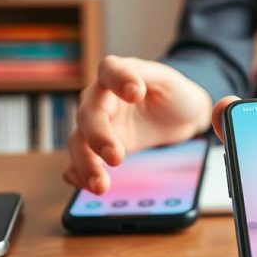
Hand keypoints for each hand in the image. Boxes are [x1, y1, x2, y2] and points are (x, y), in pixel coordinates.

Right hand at [63, 56, 212, 193]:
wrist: (178, 114)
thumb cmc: (172, 92)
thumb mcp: (168, 80)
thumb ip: (153, 76)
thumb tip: (137, 88)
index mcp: (117, 73)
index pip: (110, 70)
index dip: (119, 80)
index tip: (135, 93)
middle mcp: (99, 98)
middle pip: (89, 114)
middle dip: (98, 136)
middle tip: (116, 157)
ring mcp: (96, 124)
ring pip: (79, 142)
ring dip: (86, 164)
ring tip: (101, 185)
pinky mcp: (98, 148)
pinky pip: (79, 161)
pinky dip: (79, 174)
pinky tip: (89, 186)